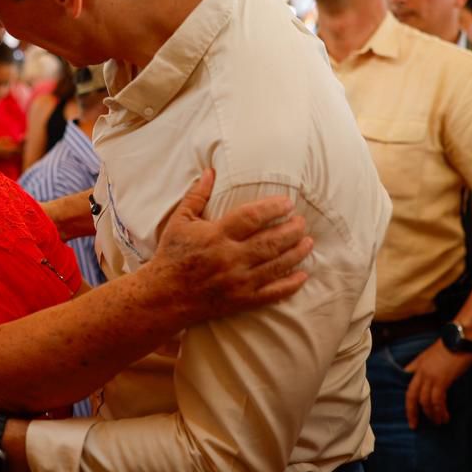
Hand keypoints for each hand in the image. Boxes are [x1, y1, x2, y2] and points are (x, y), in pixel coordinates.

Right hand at [151, 169, 311, 325]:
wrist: (163, 296)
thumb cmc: (171, 255)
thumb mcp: (180, 221)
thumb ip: (197, 196)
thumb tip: (210, 171)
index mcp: (216, 236)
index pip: (252, 217)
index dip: (273, 208)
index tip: (287, 203)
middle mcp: (230, 258)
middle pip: (270, 241)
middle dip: (291, 230)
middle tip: (302, 222)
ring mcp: (238, 282)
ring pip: (276, 265)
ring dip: (296, 253)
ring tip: (308, 241)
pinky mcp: (241, 300)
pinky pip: (271, 293)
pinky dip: (289, 285)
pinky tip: (302, 275)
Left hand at [403, 340, 471, 427]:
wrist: (460, 340)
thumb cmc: (449, 347)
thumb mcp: (429, 356)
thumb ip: (421, 366)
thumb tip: (414, 374)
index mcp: (417, 367)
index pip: (409, 389)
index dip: (408, 404)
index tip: (410, 416)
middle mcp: (421, 373)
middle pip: (412, 397)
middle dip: (413, 413)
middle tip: (415, 425)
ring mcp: (431, 377)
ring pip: (426, 401)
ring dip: (432, 414)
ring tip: (438, 422)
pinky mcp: (442, 380)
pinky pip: (438, 400)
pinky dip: (441, 410)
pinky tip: (445, 416)